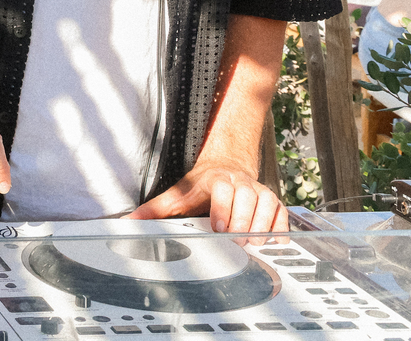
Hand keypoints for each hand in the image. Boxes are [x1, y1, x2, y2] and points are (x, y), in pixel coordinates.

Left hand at [130, 162, 286, 243]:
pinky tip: (271, 240)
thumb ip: (155, 210)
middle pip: (247, 198)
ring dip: (260, 226)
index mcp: (216, 181)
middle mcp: (239, 183)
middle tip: (236, 241)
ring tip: (252, 242)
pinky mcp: (273, 202)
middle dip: (242, 222)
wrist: (225, 167)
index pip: (223, 190)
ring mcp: (258, 192)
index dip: (223, 209)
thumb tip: (128, 222)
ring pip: (267, 205)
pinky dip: (278, 228)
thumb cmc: (200, 187)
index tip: (219, 229)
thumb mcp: (177, 195)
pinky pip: (281, 214)